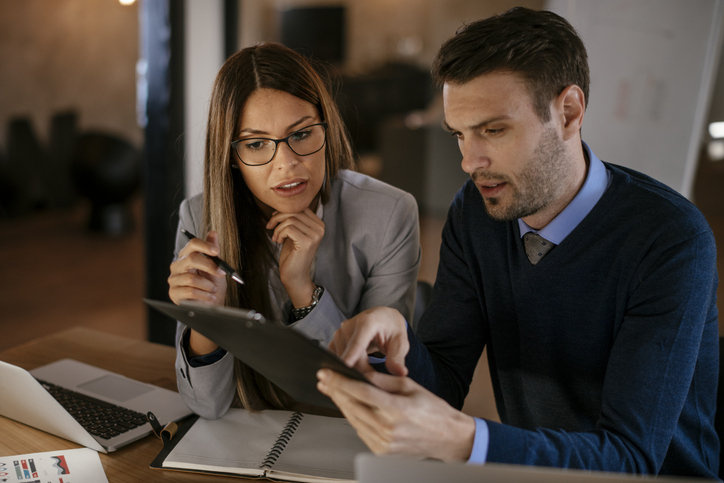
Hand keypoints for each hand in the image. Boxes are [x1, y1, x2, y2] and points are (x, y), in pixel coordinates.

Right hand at [168, 230, 227, 304]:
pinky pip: (189, 291)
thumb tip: (213, 232)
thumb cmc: (211, 286)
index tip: (217, 251)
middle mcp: (178, 266)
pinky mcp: (174, 293)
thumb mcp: (216, 268)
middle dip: (209, 266)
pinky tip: (209, 297)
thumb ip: (213, 251)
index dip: (205, 246)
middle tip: (221, 273)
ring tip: (214, 290)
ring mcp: (174, 279)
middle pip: (191, 259)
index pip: (192, 244)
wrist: (210, 306)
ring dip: (207, 285)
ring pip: (191, 278)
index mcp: (187, 256)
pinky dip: (203, 295)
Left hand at [266, 208, 324, 307]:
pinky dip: (279, 233)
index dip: (284, 211)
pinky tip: (278, 241)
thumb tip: (280, 207)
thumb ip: (292, 220)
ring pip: (290, 219)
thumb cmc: (292, 255)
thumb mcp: (293, 233)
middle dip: (278, 218)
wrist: (295, 276)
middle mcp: (320, 228)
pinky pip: (288, 228)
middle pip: (295, 211)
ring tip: (276, 238)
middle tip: (270, 227)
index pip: (300, 207)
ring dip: (278, 228)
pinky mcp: (307, 242)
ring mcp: (315, 235)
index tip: (274, 221)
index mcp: (318, 225)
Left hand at [317, 369, 475, 461]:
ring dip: (340, 403)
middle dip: (335, 390)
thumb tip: (359, 373)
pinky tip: (349, 405)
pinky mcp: (381, 451)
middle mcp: (388, 429)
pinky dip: (352, 417)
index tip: (327, 373)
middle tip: (324, 379)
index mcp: (397, 410)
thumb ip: (382, 380)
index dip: (340, 381)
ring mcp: (384, 443)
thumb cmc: (433, 410)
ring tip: (332, 390)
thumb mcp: (409, 386)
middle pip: (352, 406)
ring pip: (353, 419)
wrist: (447, 437)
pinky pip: (360, 431)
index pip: (361, 392)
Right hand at [329, 307, 408, 375]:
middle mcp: (348, 326)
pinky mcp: (334, 341)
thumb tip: (401, 373)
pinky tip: (358, 369)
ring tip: (369, 372)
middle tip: (376, 381)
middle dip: (362, 371)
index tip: (346, 367)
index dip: (351, 355)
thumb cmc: (391, 329)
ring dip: (355, 370)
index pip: (357, 342)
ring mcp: (339, 333)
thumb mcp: (400, 342)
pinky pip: (337, 359)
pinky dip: (347, 367)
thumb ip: (398, 358)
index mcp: (367, 322)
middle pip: (350, 355)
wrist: (382, 318)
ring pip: (343, 360)